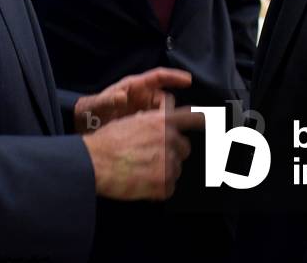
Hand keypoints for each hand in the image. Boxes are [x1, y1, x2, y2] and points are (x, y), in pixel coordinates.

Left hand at [74, 67, 191, 132]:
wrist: (85, 125)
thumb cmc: (91, 109)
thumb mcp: (98, 104)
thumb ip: (108, 100)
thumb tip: (120, 96)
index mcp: (134, 86)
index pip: (159, 77)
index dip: (174, 77)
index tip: (188, 80)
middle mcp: (142, 96)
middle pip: (164, 99)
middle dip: (166, 111)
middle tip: (160, 124)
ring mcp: (143, 109)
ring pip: (162, 114)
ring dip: (161, 123)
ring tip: (150, 133)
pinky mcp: (143, 122)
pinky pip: (157, 124)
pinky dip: (157, 130)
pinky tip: (150, 140)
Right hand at [82, 102, 204, 200]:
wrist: (94, 163)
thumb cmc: (107, 142)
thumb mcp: (131, 121)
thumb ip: (152, 123)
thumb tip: (161, 127)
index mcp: (162, 121)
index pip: (194, 118)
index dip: (204, 120)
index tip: (211, 123)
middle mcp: (170, 139)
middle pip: (184, 148)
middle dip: (173, 153)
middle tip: (152, 158)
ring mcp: (169, 162)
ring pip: (176, 169)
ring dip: (164, 172)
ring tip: (141, 172)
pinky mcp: (165, 183)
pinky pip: (169, 188)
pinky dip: (158, 189)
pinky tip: (141, 184)